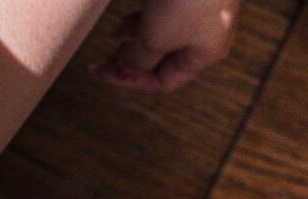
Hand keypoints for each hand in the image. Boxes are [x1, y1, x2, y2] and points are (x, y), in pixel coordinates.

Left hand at [97, 0, 241, 90]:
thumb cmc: (186, 0)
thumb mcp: (154, 40)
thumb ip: (135, 60)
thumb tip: (124, 65)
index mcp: (204, 53)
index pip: (164, 82)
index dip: (131, 80)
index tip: (104, 71)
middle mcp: (205, 34)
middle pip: (161, 58)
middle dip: (131, 59)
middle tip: (102, 59)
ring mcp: (198, 11)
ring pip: (160, 34)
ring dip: (134, 38)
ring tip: (113, 36)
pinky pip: (163, 13)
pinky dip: (142, 18)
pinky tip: (123, 20)